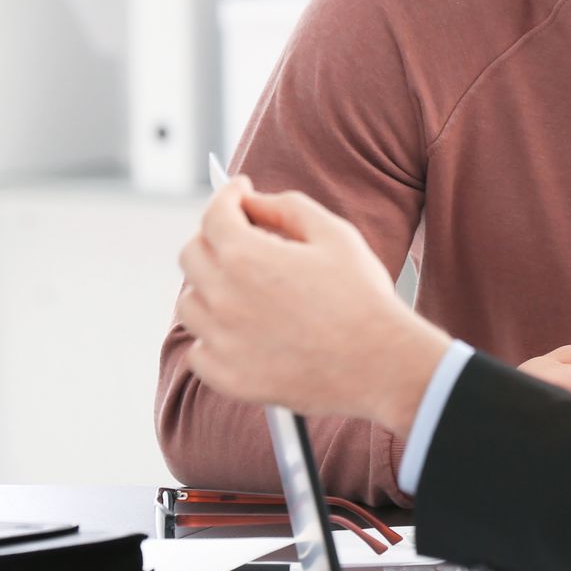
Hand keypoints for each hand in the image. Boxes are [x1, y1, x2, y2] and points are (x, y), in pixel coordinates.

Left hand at [176, 176, 449, 436]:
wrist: (381, 364)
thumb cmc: (363, 298)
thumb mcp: (335, 235)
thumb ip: (287, 208)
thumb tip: (254, 202)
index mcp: (246, 257)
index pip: (214, 215)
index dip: (227, 195)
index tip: (239, 192)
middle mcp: (224, 298)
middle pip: (191, 255)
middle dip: (213, 237)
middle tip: (241, 237)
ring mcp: (222, 342)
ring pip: (190, 304)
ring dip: (209, 288)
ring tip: (244, 288)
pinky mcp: (228, 378)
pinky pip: (199, 351)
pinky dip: (213, 338)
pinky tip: (243, 332)